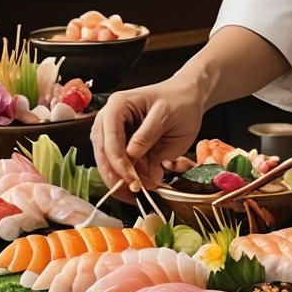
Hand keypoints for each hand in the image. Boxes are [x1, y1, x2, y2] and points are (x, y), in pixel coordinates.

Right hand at [91, 78, 203, 200]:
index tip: (134, 181)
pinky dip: (131, 178)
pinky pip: (121, 166)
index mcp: (116, 106)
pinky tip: (144, 186)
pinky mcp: (123, 147)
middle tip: (136, 193)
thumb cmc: (179, 102)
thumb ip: (147, 136)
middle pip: (103, 154)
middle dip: (119, 176)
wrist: (188, 98)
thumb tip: (131, 159)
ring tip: (142, 192)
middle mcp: (108, 120)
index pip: (110, 140)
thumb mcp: (165, 116)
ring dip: (123, 180)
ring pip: (109, 164)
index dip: (120, 164)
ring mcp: (113, 134)